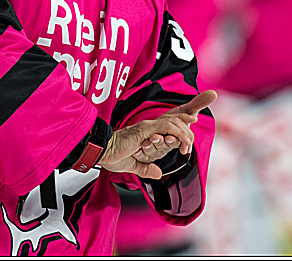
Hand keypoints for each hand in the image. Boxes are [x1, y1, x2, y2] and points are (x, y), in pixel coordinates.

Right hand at [98, 90, 217, 178]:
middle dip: (187, 126)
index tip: (190, 131)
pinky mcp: (145, 130)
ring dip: (184, 133)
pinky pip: (165, 126)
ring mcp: (147, 127)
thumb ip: (146, 168)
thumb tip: (158, 173)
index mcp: (146, 133)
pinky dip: (177, 133)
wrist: (101, 152)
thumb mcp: (134, 165)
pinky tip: (182, 142)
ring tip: (188, 145)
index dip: (181, 123)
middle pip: (174, 118)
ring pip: (173, 121)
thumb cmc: (112, 156)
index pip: (167, 123)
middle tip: (190, 143)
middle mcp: (149, 127)